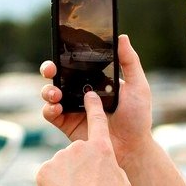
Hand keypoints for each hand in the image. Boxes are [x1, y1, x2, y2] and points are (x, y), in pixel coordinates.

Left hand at [36, 92, 131, 185]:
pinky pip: (49, 178)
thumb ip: (111, 169)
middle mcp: (78, 147)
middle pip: (77, 155)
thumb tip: (105, 168)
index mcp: (101, 148)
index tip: (89, 95)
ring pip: (62, 168)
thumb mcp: (122, 184)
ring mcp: (59, 158)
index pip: (97, 120)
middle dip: (80, 170)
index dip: (93, 106)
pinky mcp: (43, 171)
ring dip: (67, 181)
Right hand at [40, 34, 153, 169]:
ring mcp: (73, 108)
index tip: (62, 48)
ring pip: (51, 94)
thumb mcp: (138, 86)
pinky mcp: (67, 125)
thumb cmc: (138, 117)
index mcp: (95, 80)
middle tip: (51, 69)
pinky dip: (49, 109)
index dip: (65, 55)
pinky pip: (51, 114)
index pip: (76, 63)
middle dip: (49, 69)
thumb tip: (122, 37)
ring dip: (48, 90)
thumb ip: (130, 62)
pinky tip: (57, 108)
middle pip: (58, 76)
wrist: (132, 148)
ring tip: (56, 94)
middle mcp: (81, 92)